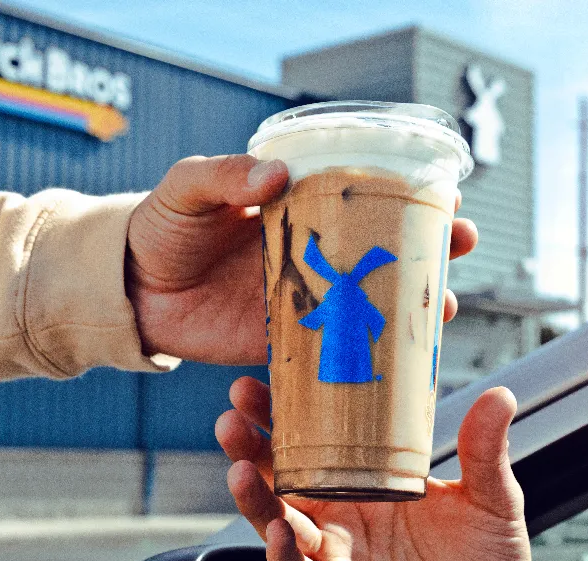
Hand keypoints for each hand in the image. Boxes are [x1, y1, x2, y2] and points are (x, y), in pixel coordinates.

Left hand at [125, 154, 477, 364]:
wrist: (127, 290)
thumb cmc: (158, 227)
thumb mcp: (187, 188)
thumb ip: (225, 177)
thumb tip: (274, 177)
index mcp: (295, 209)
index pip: (363, 196)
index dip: (406, 193)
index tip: (445, 190)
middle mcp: (309, 254)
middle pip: (381, 249)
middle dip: (428, 247)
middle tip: (460, 241)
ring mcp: (301, 299)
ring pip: (370, 301)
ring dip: (411, 302)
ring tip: (441, 302)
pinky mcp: (282, 342)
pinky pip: (332, 348)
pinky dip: (367, 353)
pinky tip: (400, 357)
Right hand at [216, 380, 587, 560]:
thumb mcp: (491, 500)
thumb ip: (484, 450)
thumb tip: (497, 396)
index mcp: (372, 481)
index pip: (319, 439)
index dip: (288, 413)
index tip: (266, 380)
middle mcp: (345, 515)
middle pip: (283, 475)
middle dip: (253, 447)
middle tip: (233, 418)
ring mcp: (337, 556)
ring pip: (279, 522)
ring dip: (256, 497)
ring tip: (239, 469)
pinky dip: (284, 555)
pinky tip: (280, 533)